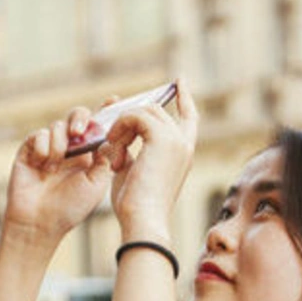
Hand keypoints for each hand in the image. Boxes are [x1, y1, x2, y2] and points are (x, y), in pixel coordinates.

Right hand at [3, 108, 112, 247]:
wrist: (41, 223)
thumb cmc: (71, 207)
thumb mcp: (97, 183)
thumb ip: (105, 158)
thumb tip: (110, 136)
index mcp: (89, 153)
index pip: (98, 126)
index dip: (105, 111)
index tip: (114, 100)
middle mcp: (70, 147)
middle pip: (77, 116)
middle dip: (80, 118)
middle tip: (79, 130)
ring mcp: (49, 147)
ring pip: (57, 125)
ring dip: (60, 141)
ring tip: (57, 163)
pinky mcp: (29, 150)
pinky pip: (38, 135)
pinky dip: (44, 147)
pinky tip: (44, 165)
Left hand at [101, 77, 199, 244]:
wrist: (142, 220)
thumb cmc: (135, 205)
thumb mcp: (133, 172)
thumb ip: (133, 151)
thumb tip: (121, 138)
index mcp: (182, 153)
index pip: (189, 116)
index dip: (184, 97)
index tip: (179, 80)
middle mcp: (184, 144)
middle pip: (156, 111)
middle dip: (129, 120)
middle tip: (112, 142)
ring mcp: (176, 140)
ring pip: (144, 111)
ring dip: (122, 127)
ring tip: (112, 152)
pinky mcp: (163, 138)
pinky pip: (136, 115)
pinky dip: (120, 128)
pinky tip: (114, 150)